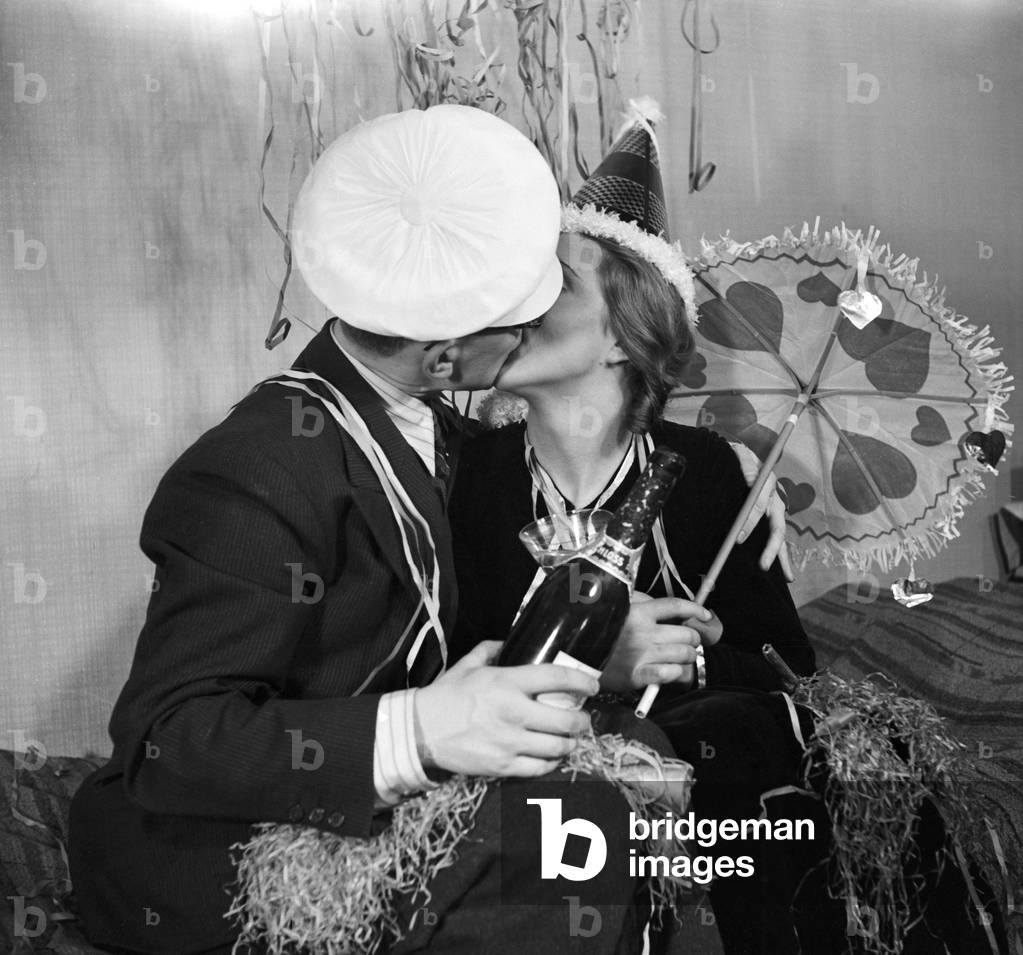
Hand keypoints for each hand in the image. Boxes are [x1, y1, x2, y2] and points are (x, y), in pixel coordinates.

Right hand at [414, 641, 596, 777]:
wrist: (420, 731)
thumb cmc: (446, 696)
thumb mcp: (468, 665)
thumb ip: (491, 650)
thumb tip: (508, 641)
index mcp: (506, 682)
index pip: (557, 679)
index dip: (582, 682)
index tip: (593, 686)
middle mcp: (513, 712)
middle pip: (566, 720)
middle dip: (582, 721)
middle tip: (583, 719)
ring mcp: (509, 742)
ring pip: (558, 747)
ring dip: (570, 743)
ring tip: (570, 739)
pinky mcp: (502, 766)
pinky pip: (540, 768)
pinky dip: (551, 763)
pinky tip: (550, 756)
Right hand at [600, 595, 720, 693]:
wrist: (575, 655)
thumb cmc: (598, 629)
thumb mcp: (616, 606)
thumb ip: (640, 603)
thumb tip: (667, 608)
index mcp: (639, 612)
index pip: (677, 607)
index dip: (696, 610)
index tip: (705, 614)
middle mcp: (644, 632)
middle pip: (687, 634)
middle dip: (692, 639)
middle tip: (687, 642)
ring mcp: (643, 655)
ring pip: (684, 655)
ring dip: (687, 657)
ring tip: (679, 658)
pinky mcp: (639, 675)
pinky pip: (671, 674)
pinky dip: (676, 673)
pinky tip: (670, 671)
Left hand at [728, 442, 794, 581]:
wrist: (741, 456)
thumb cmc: (739, 457)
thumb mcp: (740, 455)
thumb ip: (745, 465)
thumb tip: (750, 479)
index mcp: (767, 485)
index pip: (760, 507)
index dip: (750, 522)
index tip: (740, 538)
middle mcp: (775, 501)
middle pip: (777, 528)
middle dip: (772, 549)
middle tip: (765, 566)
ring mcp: (775, 512)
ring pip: (780, 537)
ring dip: (783, 557)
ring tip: (788, 578)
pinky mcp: (771, 519)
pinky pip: (775, 538)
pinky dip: (779, 554)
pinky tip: (782, 572)